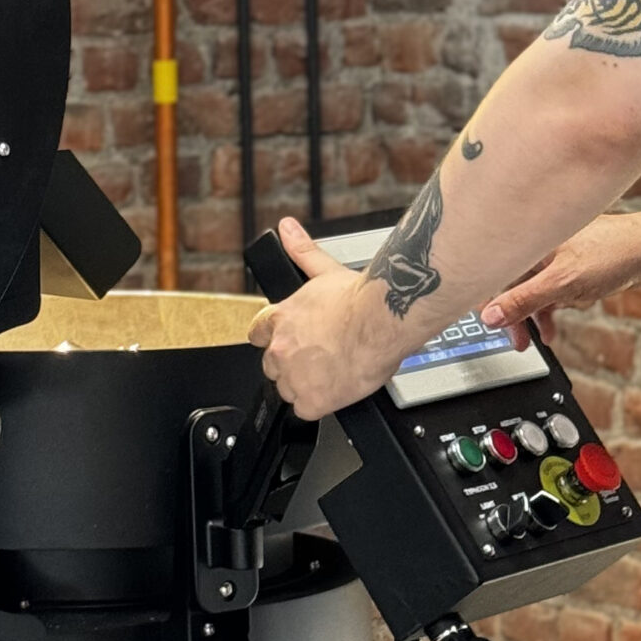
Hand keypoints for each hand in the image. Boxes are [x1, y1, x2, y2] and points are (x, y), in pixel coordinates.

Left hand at [248, 217, 385, 420]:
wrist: (381, 321)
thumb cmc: (359, 300)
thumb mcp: (324, 271)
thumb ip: (302, 251)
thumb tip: (287, 230)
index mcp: (280, 319)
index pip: (259, 334)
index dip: (275, 339)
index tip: (290, 341)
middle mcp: (280, 348)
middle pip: (272, 366)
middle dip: (291, 364)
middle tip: (319, 359)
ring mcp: (293, 376)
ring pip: (287, 390)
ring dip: (305, 385)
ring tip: (331, 374)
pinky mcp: (311, 400)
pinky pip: (304, 411)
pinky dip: (318, 405)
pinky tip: (335, 391)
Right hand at [480, 210, 640, 346]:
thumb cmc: (613, 254)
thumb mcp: (561, 284)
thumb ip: (523, 301)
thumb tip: (491, 316)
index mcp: (529, 239)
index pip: (494, 271)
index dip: (486, 299)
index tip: (488, 324)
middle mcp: (538, 244)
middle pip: (510, 283)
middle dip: (514, 314)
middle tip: (518, 341)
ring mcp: (554, 255)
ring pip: (530, 289)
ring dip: (533, 315)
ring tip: (537, 338)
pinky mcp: (569, 265)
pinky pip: (549, 290)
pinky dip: (549, 308)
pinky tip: (552, 326)